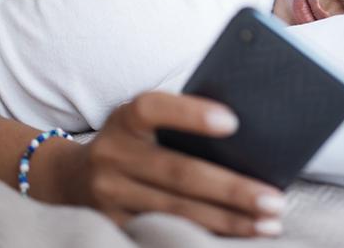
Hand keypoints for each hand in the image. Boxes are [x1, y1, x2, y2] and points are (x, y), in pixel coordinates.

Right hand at [63, 91, 285, 236]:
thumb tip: (244, 132)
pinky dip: (205, 236)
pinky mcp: (112, 225)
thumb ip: (179, 119)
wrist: (69, 178)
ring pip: (176, 211)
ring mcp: (110, 195)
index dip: (192, 114)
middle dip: (232, 189)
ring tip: (268, 224)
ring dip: (228, 221)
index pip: (155, 108)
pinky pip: (164, 233)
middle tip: (274, 200)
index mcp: (126, 119)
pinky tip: (238, 238)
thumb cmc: (131, 140)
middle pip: (178, 173)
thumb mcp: (143, 119)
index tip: (233, 122)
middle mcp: (113, 155)